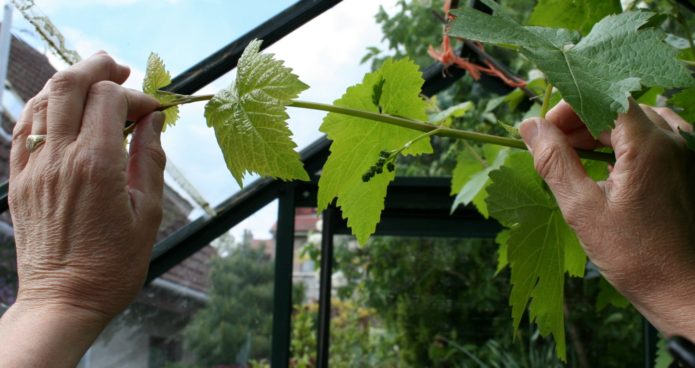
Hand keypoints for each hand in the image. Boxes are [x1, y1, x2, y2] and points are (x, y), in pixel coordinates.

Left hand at [0, 52, 164, 366]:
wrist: (64, 300)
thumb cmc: (114, 264)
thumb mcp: (147, 213)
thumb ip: (150, 159)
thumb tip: (155, 120)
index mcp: (97, 166)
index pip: (111, 99)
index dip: (137, 95)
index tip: (154, 110)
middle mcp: (60, 158)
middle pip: (68, 85)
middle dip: (97, 67)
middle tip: (120, 68)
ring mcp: (33, 167)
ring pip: (40, 99)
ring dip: (68, 82)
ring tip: (93, 83)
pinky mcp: (18, 180)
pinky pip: (23, 128)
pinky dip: (43, 108)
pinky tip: (62, 111)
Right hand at [519, 100, 694, 339]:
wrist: (684, 290)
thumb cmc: (633, 255)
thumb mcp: (582, 208)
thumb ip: (554, 161)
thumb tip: (529, 126)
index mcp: (650, 145)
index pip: (605, 99)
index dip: (570, 108)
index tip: (545, 131)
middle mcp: (676, 139)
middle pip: (621, 109)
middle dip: (583, 122)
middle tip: (553, 148)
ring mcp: (688, 152)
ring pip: (637, 123)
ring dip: (604, 133)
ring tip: (576, 160)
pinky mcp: (691, 166)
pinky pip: (654, 139)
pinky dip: (626, 145)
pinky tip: (607, 170)